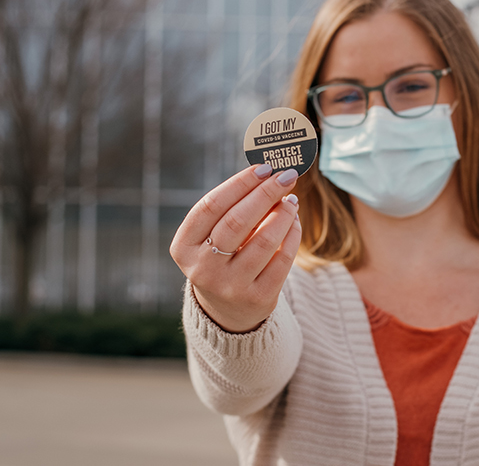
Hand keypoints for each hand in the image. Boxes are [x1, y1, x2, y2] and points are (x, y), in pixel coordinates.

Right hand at [170, 164, 300, 332]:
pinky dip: (293, 235)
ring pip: (264, 240)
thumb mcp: (213, 237)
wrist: (228, 311)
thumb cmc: (222, 258)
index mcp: (184, 247)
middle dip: (266, 193)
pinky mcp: (258, 298)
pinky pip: (282, 259)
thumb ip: (232, 209)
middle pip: (237, 221)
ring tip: (291, 200)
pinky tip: (295, 221)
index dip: (239, 183)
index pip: (211, 205)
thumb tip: (269, 175)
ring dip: (283, 213)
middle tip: (286, 176)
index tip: (263, 167)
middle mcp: (202, 268)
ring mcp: (230, 286)